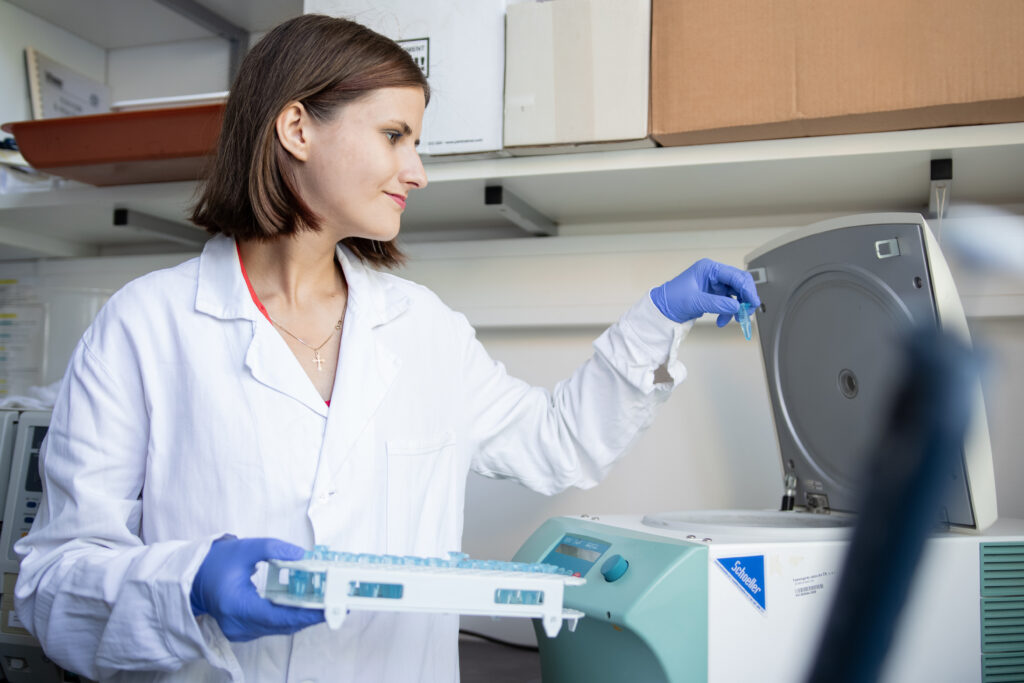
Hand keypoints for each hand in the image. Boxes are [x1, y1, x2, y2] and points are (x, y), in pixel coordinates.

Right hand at [190, 536, 323, 641]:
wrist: (191, 577)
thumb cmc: (215, 562)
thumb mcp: (245, 548)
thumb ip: (274, 549)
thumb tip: (303, 556)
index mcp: (238, 607)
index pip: (278, 617)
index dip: (306, 614)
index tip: (328, 608)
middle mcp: (239, 625)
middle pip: (283, 626)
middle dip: (311, 615)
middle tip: (337, 604)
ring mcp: (241, 631)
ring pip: (279, 628)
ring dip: (303, 617)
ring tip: (327, 603)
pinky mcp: (244, 630)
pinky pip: (272, 626)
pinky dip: (290, 617)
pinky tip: (306, 605)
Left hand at [650, 258, 760, 325]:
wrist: (662, 309)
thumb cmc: (672, 299)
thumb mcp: (694, 301)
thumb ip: (717, 304)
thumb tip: (736, 307)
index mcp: (709, 268)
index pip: (735, 275)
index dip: (747, 289)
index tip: (752, 302)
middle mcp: (714, 274)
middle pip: (739, 283)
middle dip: (745, 298)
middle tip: (747, 312)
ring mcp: (714, 285)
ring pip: (736, 295)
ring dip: (737, 308)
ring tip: (734, 319)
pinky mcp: (714, 295)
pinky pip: (728, 303)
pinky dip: (728, 313)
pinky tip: (722, 320)